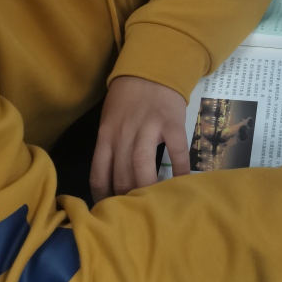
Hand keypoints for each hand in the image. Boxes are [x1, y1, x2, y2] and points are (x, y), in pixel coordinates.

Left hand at [90, 76, 189, 202]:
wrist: (152, 68)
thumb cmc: (129, 97)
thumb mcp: (110, 119)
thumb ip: (110, 146)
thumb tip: (112, 179)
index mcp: (106, 135)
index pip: (99, 174)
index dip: (103, 197)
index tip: (110, 211)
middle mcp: (123, 134)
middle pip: (121, 175)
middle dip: (127, 199)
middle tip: (136, 213)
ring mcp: (148, 128)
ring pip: (142, 167)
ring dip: (148, 190)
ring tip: (155, 204)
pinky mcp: (171, 123)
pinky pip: (176, 152)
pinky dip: (180, 170)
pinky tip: (183, 183)